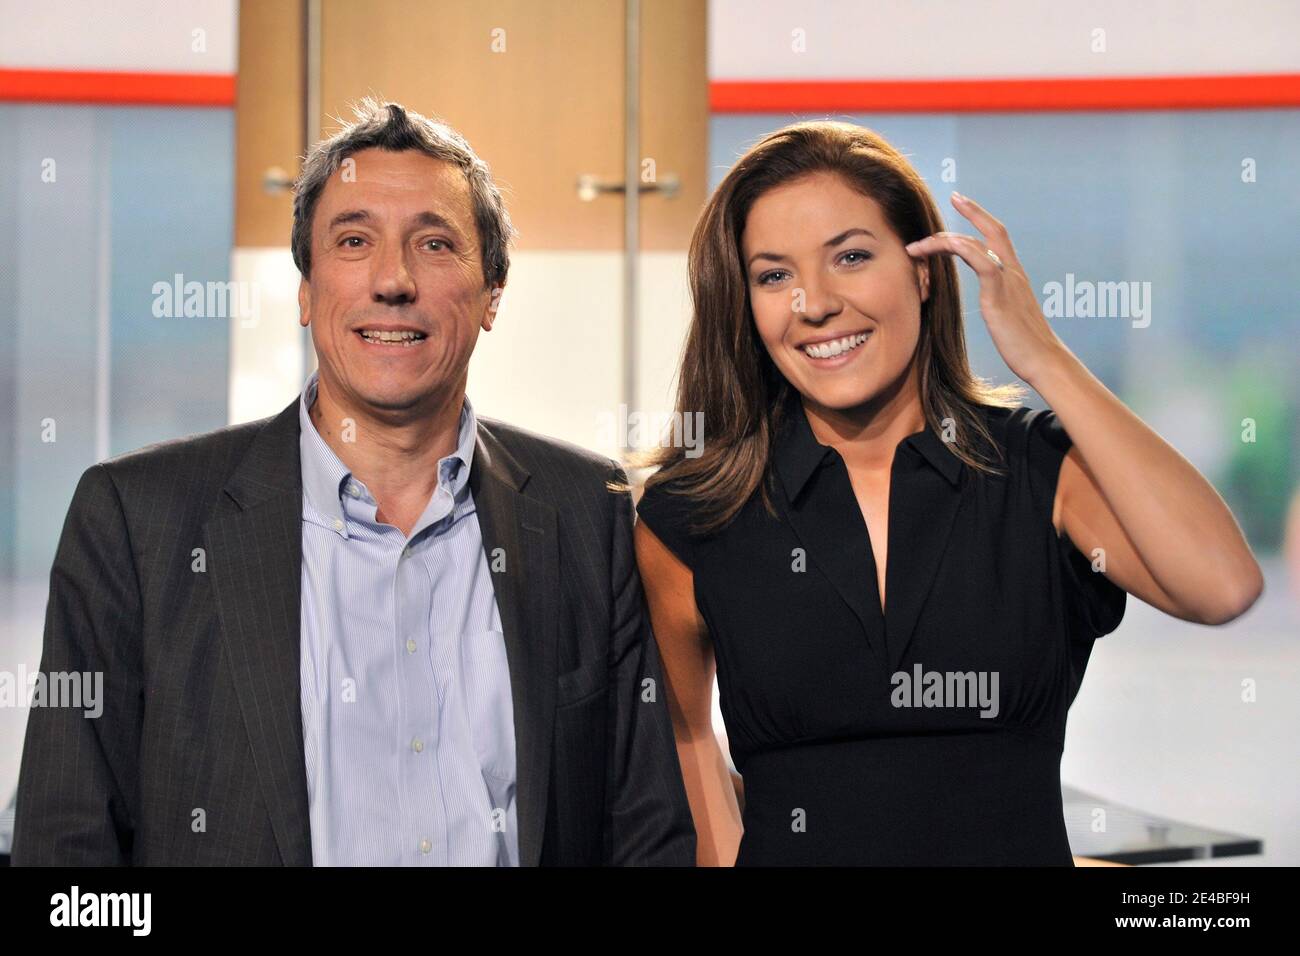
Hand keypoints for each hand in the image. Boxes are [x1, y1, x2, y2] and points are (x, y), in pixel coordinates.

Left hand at [905, 192, 1065, 385]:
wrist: (1044, 361)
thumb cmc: (1025, 346)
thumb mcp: (1008, 317)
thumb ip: (999, 302)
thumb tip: (991, 304)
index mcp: (1014, 276)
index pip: (998, 237)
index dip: (981, 217)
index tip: (962, 201)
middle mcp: (1013, 273)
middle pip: (993, 230)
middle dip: (971, 212)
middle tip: (951, 200)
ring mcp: (1008, 281)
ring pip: (978, 245)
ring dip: (944, 241)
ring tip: (918, 246)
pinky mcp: (1000, 295)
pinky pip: (983, 263)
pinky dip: (962, 250)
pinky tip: (943, 248)